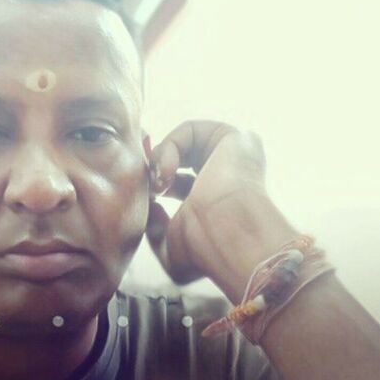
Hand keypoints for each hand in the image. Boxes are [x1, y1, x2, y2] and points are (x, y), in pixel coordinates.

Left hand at [146, 121, 292, 299]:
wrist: (230, 236)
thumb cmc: (207, 250)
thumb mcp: (172, 248)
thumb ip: (157, 229)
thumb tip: (152, 205)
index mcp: (216, 202)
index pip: (178, 182)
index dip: (155, 183)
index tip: (144, 195)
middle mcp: (228, 175)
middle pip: (179, 158)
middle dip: (154, 168)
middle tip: (148, 187)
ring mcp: (233, 155)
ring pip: (182, 143)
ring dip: (160, 160)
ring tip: (159, 184)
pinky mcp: (235, 136)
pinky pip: (189, 129)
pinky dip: (169, 147)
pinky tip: (167, 173)